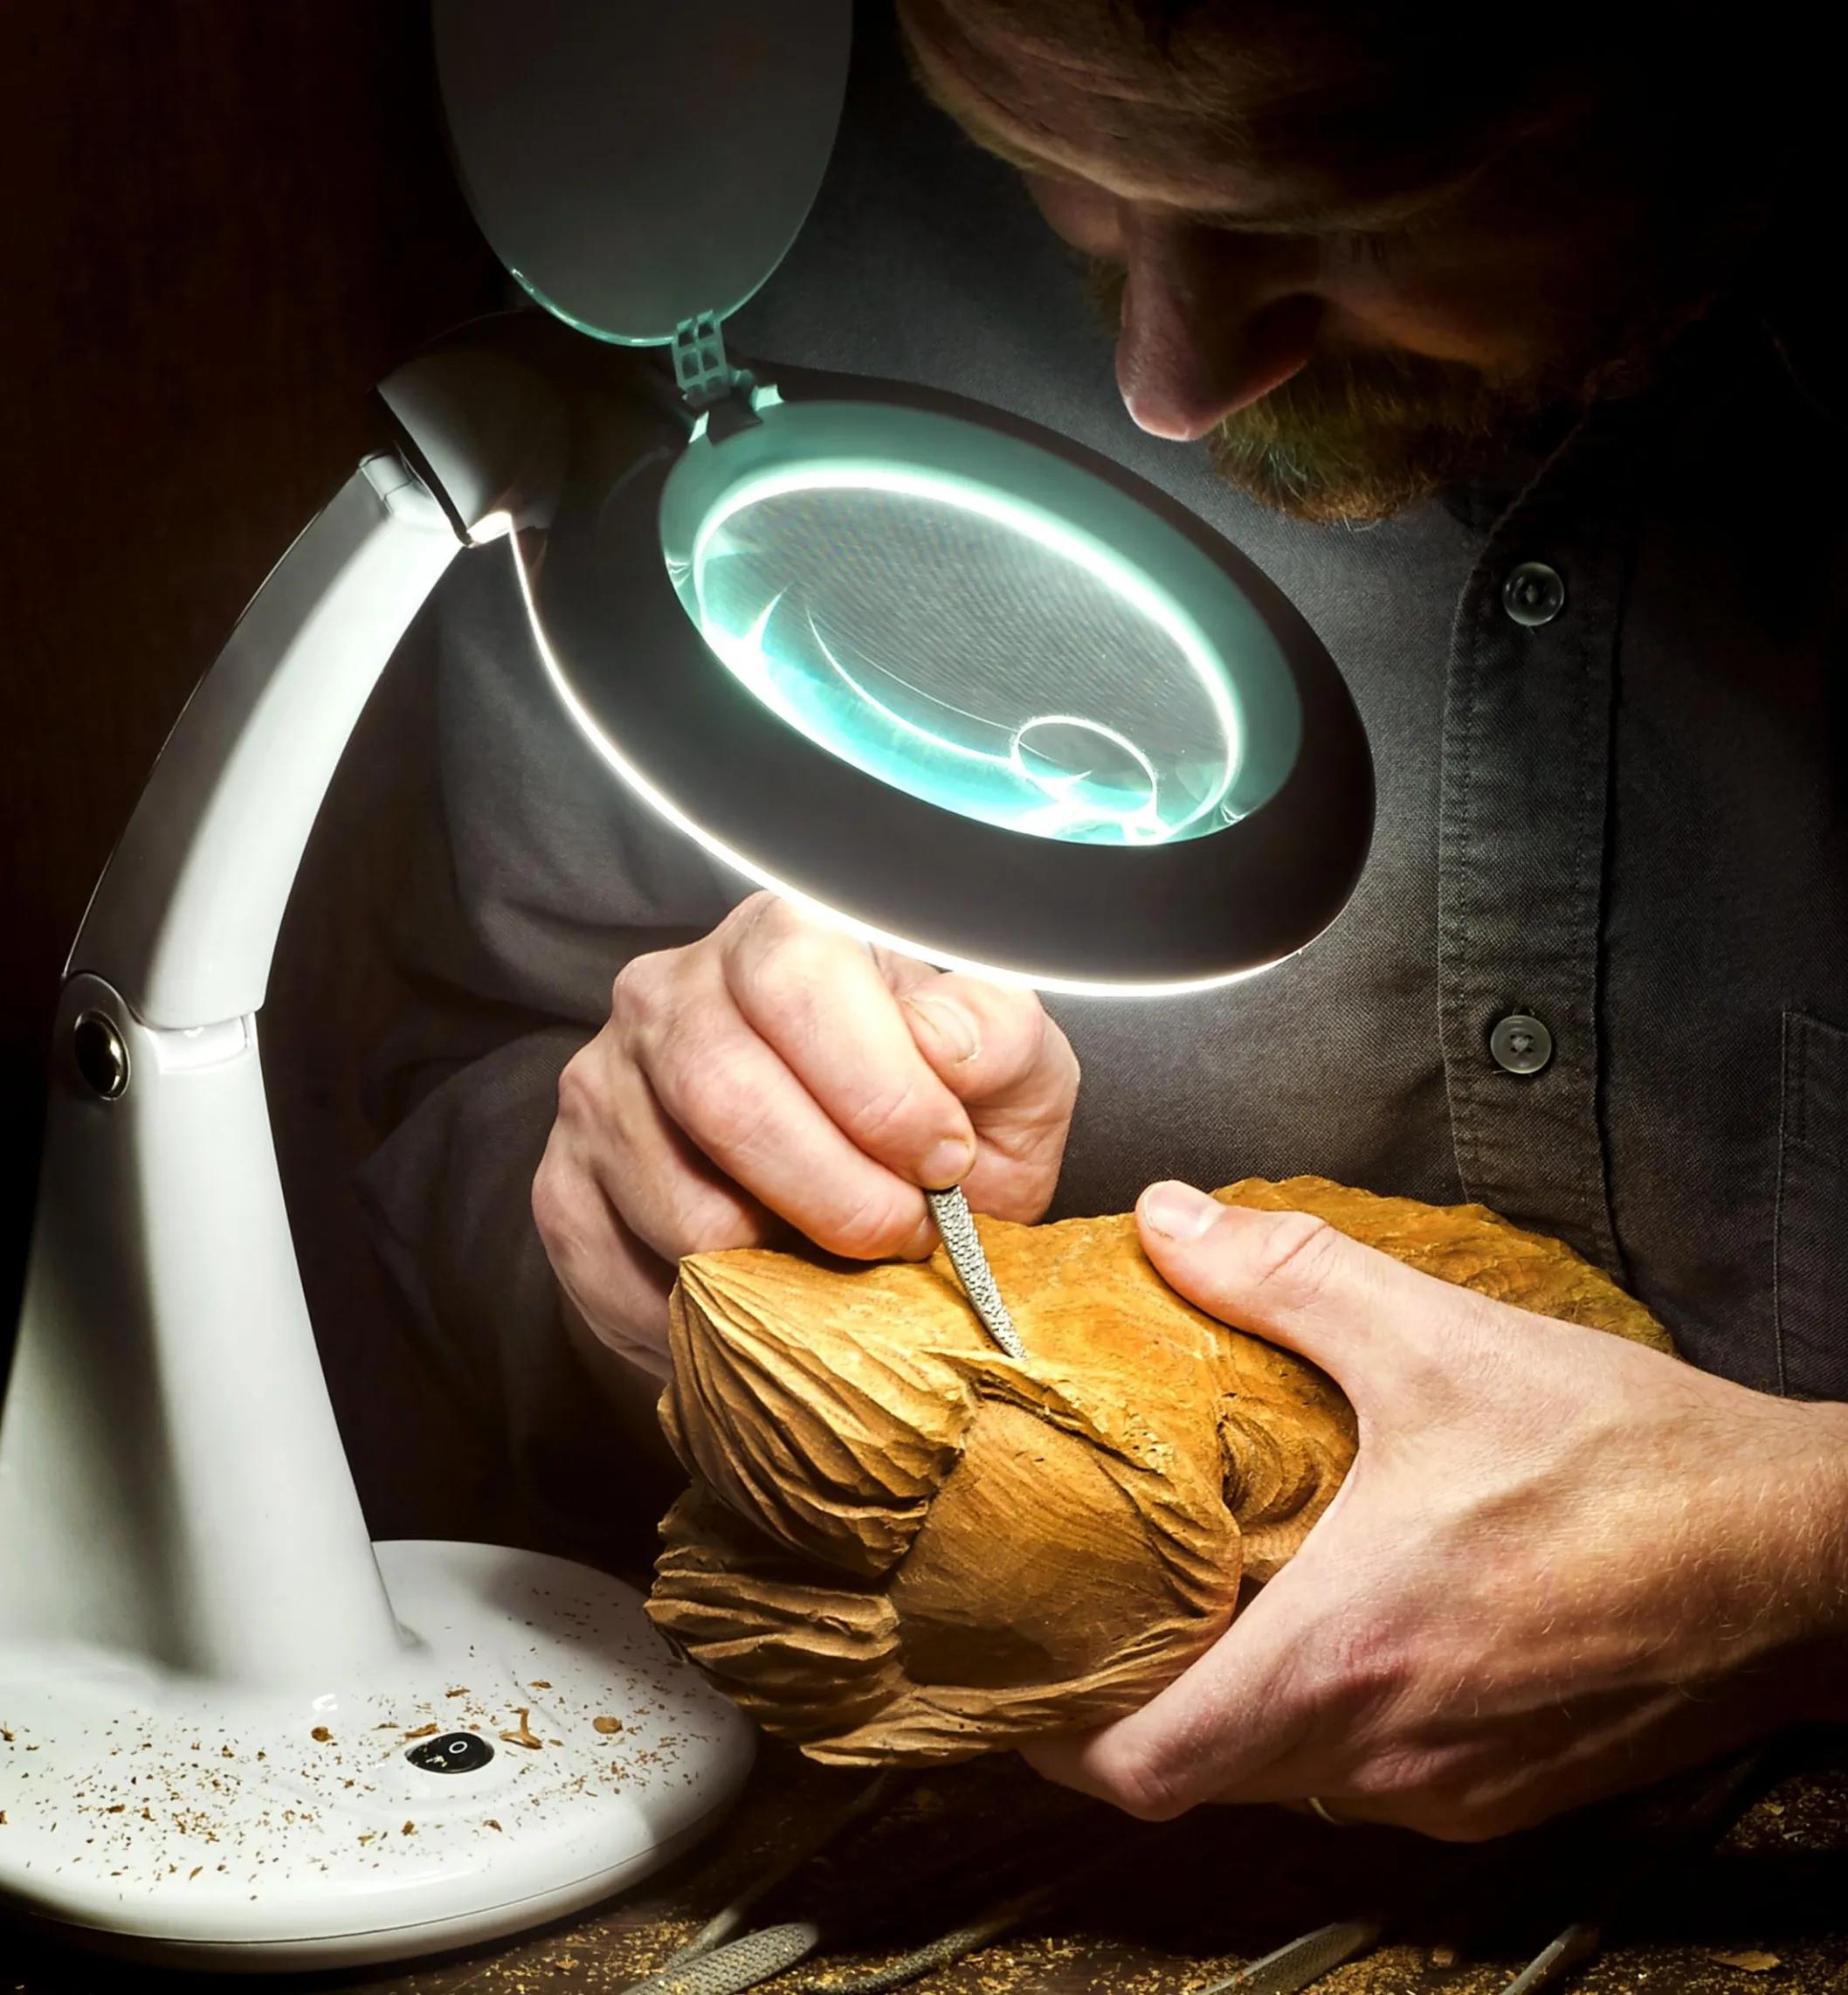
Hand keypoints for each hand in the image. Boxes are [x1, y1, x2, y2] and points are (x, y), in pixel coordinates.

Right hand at [532, 892, 1078, 1378]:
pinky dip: (710, 1316)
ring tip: (844, 1270)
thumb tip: (940, 1042)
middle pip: (724, 1095)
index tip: (946, 1162)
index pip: (798, 984)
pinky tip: (769, 1304)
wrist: (846, 1185)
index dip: (878, 1090)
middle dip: (839, 1196)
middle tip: (905, 1237)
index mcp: (779, 934)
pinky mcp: (562, 1187)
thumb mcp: (1004, 1070)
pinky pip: (618, 1274)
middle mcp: (666, 991)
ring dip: (783, 1266)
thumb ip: (998, 1043)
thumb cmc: (932, 1112)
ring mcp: (599, 1089)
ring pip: (677, 1203)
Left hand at [1025, 1181, 1847, 1839]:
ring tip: (1209, 1610)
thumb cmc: (1640, 1467)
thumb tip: (1174, 1226)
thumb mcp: (1439, 1339)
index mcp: (1345, 1655)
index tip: (1022, 1673)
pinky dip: (1325, 1720)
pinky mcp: (1509, 1788)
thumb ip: (1285, 1277)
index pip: (1144, 1766)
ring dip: (1235, 1711)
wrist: (1807, 1557)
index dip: (1059, 1732)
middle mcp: (1388, 1752)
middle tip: (1104, 1615)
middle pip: (1202, 1777)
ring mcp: (1452, 1787)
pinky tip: (1339, 1627)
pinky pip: (1373, 1779)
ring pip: (1287, 1782)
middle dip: (1137, 1707)